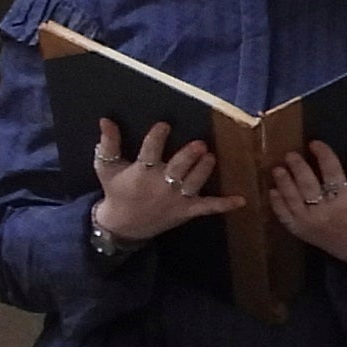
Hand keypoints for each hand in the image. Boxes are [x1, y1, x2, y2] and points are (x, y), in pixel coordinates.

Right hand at [92, 120, 232, 244]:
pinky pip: (207, 207)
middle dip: (188, 157)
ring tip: (211, 157)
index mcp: (141, 173)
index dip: (156, 138)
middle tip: (199, 145)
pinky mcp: (186, 211)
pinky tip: (241, 200)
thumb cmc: (116, 191)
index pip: (150, 152)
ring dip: (203, 171)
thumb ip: (108, 144)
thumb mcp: (106, 168)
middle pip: (177, 169)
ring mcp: (176, 199)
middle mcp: (160, 185)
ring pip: (193, 184)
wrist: (123, 226)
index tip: (164, 125)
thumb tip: (106, 120)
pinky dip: (224, 205)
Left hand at [270, 139, 346, 283]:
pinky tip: (273, 191)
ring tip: (278, 169)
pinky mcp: (300, 231)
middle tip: (290, 155)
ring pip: (293, 200)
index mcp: (346, 200)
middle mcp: (326, 212)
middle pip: (308, 186)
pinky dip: (277, 204)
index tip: (314, 143)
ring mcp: (310, 222)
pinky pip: (285, 217)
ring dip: (284, 183)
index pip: (332, 173)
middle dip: (298, 169)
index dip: (323, 155)